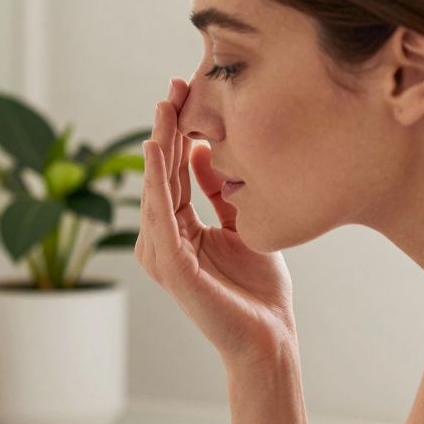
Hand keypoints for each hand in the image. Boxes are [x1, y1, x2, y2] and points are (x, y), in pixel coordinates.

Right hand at [135, 78, 295, 366]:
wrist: (268, 336)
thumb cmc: (258, 290)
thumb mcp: (242, 225)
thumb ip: (220, 192)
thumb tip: (202, 148)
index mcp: (177, 231)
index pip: (171, 173)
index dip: (176, 132)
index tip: (184, 92)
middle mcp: (160, 240)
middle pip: (159, 175)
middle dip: (165, 129)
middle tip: (172, 87)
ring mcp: (161, 254)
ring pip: (155, 189)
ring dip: (159, 146)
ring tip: (165, 109)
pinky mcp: (170, 265)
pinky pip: (162, 214)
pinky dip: (158, 181)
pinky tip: (159, 151)